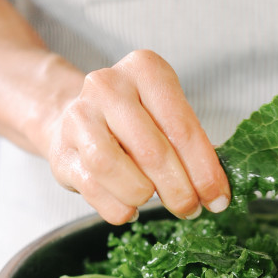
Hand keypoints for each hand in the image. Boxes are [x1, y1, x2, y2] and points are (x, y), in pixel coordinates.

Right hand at [43, 49, 230, 224]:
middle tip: (191, 209)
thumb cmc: (133, 120)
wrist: (72, 117)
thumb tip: (216, 190)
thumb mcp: (166, 116)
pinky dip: (119, 207)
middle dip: (180, 190)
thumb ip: (192, 146)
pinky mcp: (60, 150)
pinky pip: (94, 189)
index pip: (183, 128)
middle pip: (153, 152)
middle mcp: (108, 85)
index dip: (205, 171)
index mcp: (145, 69)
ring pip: (113, 168)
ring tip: (153, 201)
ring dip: (143, 195)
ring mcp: (79, 116)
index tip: (218, 199)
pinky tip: (130, 207)